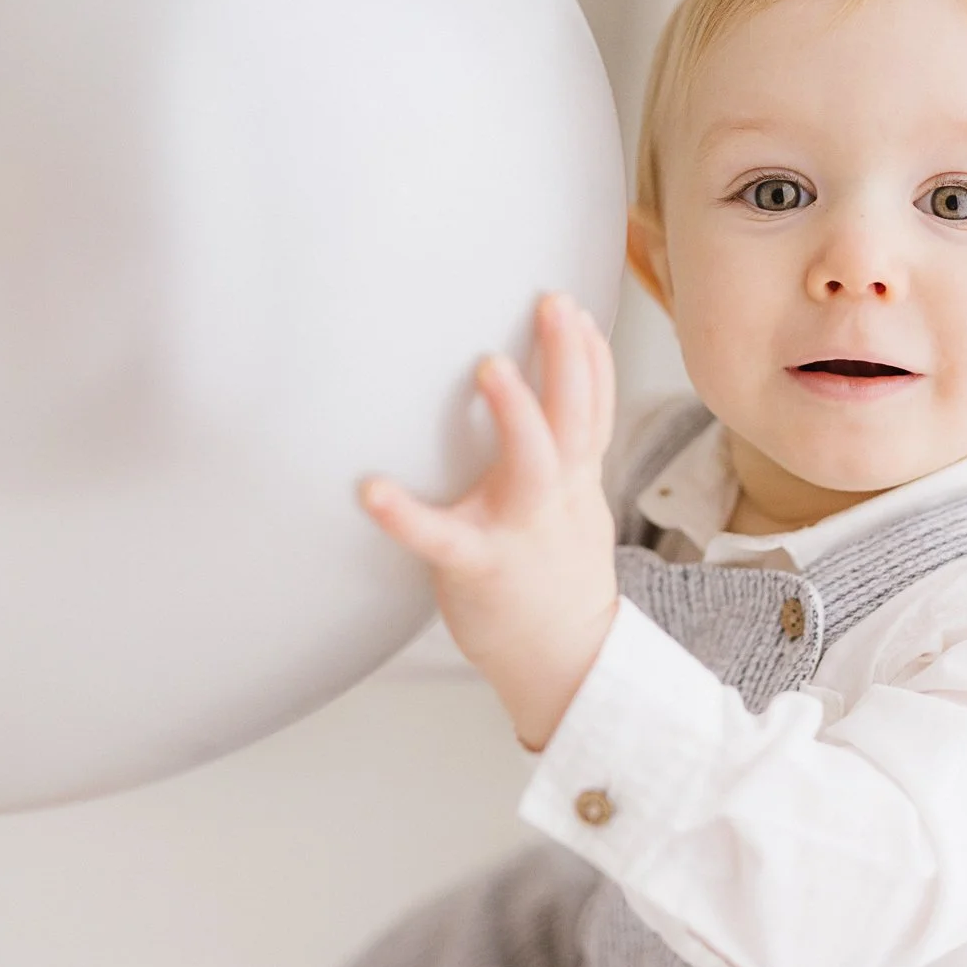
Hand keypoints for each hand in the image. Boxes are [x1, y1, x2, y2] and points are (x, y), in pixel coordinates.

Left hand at [358, 292, 619, 750]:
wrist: (567, 662)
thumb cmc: (556, 576)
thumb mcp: (576, 507)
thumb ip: (564, 453)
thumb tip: (552, 396)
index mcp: (574, 480)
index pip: (594, 409)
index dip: (591, 357)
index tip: (578, 307)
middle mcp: (556, 497)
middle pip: (574, 418)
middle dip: (569, 359)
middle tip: (552, 304)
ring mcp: (521, 530)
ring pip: (530, 465)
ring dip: (515, 414)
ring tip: (489, 368)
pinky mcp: (479, 567)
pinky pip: (442, 540)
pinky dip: (407, 516)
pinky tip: (372, 491)